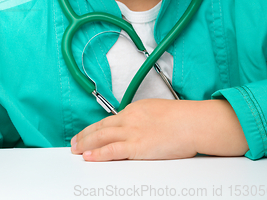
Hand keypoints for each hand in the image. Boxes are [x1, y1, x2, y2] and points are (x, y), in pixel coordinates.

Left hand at [71, 98, 198, 161]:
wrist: (192, 122)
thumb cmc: (182, 118)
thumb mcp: (158, 111)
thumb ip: (145, 118)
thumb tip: (142, 126)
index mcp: (134, 109)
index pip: (110, 120)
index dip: (97, 127)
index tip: (89, 132)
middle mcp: (129, 119)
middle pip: (101, 127)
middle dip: (85, 135)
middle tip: (74, 141)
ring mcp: (132, 132)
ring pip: (101, 137)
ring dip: (86, 143)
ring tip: (76, 149)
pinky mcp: (136, 146)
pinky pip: (112, 151)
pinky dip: (98, 154)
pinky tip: (89, 157)